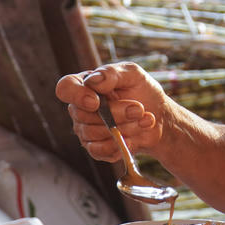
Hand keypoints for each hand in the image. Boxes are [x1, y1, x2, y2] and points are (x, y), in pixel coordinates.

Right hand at [55, 62, 170, 162]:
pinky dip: (119, 145)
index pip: (65, 88)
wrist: (158, 116)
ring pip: (94, 134)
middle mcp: (80, 108)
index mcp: (84, 84)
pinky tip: (134, 138)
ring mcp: (86, 129)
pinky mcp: (96, 148)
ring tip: (143, 120)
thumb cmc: (142, 90)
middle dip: (116, 113)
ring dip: (123, 128)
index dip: (77, 96)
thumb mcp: (132, 74)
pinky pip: (99, 151)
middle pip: (84, 115)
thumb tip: (93, 81)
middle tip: (139, 109)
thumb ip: (111, 73)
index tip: (96, 102)